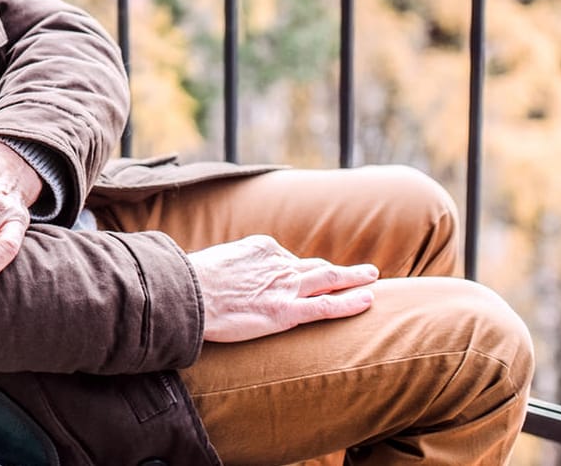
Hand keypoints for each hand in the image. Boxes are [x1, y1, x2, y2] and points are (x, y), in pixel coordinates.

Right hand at [186, 234, 378, 342]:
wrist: (188, 293)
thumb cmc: (193, 280)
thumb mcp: (218, 261)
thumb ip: (236, 266)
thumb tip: (235, 275)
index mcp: (262, 248)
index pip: (290, 260)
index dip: (302, 271)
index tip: (311, 278)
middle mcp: (279, 264)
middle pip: (318, 267)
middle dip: (342, 270)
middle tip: (365, 271)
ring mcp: (285, 287)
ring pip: (329, 280)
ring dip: (354, 279)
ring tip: (372, 280)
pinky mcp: (286, 311)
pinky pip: (326, 306)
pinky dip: (350, 302)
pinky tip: (367, 300)